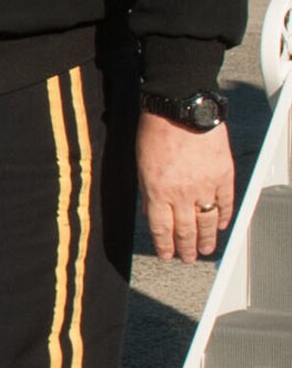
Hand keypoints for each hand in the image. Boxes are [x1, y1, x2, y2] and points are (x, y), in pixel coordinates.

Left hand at [138, 114, 234, 261]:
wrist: (181, 109)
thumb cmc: (156, 130)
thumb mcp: (140, 163)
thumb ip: (146, 191)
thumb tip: (149, 212)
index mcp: (156, 190)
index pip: (161, 228)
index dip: (164, 245)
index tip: (167, 255)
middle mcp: (181, 193)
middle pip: (185, 230)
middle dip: (186, 248)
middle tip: (188, 258)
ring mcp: (205, 186)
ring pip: (207, 222)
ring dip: (207, 239)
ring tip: (206, 250)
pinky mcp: (223, 176)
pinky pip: (225, 204)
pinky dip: (224, 217)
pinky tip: (221, 226)